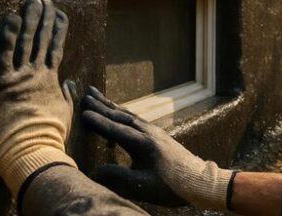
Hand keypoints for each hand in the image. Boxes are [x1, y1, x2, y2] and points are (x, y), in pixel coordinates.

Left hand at [0, 0, 77, 195]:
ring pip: (26, 42)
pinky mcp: (3, 83)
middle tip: (43, 0)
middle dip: (43, 18)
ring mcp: (21, 77)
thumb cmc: (49, 135)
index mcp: (52, 81)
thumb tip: (71, 83)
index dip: (58, 30)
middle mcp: (37, 74)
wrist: (32, 147)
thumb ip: (66, 95)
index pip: (55, 49)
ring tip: (32, 0)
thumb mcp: (63, 113)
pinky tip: (11, 17)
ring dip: (29, 19)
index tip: (60, 14)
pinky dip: (8, 36)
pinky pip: (4, 54)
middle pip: (42, 40)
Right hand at [82, 87, 231, 209]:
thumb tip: (96, 170)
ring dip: (112, 105)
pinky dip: (123, 113)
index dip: (99, 121)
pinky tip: (119, 112)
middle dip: (102, 105)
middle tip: (86, 94)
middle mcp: (149, 133)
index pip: (116, 130)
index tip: (82, 112)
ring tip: (98, 96)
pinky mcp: (158, 135)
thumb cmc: (171, 186)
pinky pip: (136, 119)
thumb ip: (119, 177)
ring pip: (129, 115)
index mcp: (144, 144)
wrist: (199, 182)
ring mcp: (155, 132)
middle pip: (122, 116)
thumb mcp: (142, 186)